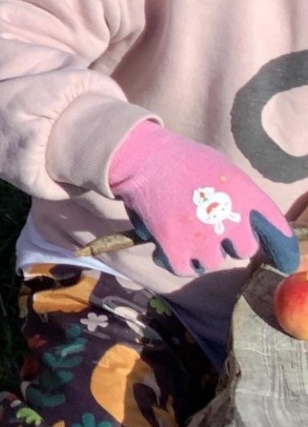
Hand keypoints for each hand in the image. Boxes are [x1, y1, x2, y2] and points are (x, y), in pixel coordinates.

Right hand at [108, 120, 298, 275]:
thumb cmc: (183, 159)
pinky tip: (170, 248)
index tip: (285, 263)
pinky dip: (178, 261)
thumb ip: (241, 197)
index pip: (278, 231)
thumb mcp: (224, 169)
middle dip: (230, 244)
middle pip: (244, 250)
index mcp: (245, 195)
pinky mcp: (174, 246)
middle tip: (212, 232)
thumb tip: (248, 221)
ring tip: (187, 236)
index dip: (284, 251)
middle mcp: (228, 217)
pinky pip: (184, 269)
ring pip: (212, 262)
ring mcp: (201, 234)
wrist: (143, 158)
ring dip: (202, 253)